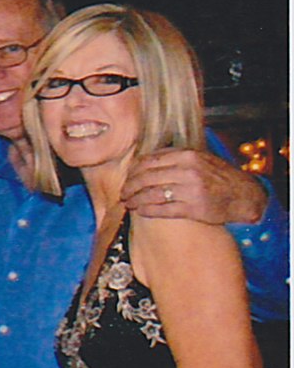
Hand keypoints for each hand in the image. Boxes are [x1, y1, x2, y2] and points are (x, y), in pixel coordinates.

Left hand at [123, 148, 266, 226]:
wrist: (244, 195)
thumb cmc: (218, 176)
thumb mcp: (199, 158)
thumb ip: (174, 158)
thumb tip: (142, 162)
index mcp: (188, 156)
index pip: (149, 161)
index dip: (133, 170)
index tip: (127, 177)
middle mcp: (188, 171)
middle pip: (146, 178)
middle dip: (130, 186)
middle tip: (123, 192)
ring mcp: (191, 191)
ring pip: (151, 194)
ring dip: (135, 200)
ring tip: (128, 203)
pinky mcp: (194, 209)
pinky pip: (162, 210)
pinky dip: (147, 210)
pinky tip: (140, 211)